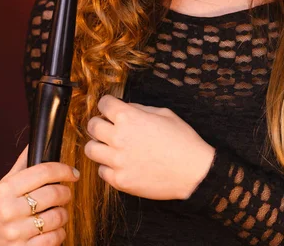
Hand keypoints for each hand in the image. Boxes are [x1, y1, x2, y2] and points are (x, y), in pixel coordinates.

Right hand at [0, 144, 79, 244]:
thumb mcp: (2, 188)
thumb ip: (21, 167)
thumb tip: (38, 142)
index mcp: (5, 190)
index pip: (44, 172)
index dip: (63, 170)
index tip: (73, 173)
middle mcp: (9, 211)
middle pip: (54, 194)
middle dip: (65, 193)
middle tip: (65, 194)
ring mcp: (16, 233)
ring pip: (57, 217)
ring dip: (63, 214)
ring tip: (58, 213)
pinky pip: (54, 238)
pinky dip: (59, 233)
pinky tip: (53, 230)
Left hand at [84, 95, 215, 200]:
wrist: (193, 171)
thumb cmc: (182, 139)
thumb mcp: (163, 113)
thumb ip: (139, 109)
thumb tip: (125, 108)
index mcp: (129, 117)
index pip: (103, 104)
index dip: (107, 103)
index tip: (109, 107)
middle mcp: (119, 138)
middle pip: (92, 126)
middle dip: (98, 123)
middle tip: (107, 127)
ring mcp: (118, 161)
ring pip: (91, 150)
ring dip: (99, 145)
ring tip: (110, 147)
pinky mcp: (120, 181)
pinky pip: (102, 171)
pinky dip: (108, 167)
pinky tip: (120, 164)